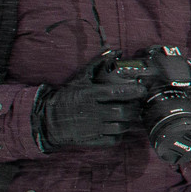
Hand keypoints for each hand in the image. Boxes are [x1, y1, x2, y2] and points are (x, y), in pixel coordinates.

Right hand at [31, 54, 150, 151]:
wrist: (48, 120)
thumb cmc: (67, 97)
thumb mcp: (80, 79)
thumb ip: (98, 63)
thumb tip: (115, 50)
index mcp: (90, 95)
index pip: (117, 93)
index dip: (133, 92)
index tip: (142, 90)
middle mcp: (92, 112)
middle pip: (123, 112)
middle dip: (134, 109)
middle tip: (137, 105)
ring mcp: (92, 128)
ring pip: (121, 127)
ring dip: (129, 122)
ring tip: (129, 116)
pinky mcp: (91, 140)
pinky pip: (113, 139)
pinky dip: (119, 134)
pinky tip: (118, 127)